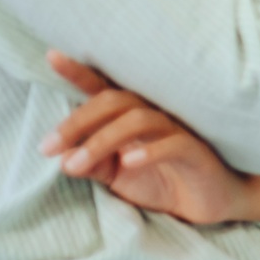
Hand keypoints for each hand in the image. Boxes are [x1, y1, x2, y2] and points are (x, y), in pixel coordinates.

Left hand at [39, 51, 250, 223]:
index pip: (104, 89)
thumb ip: (92, 165)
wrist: (213, 202)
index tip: (52, 56)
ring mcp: (178, 129)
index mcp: (133, 116)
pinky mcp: (196, 151)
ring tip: (74, 165)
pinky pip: (172, 143)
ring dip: (100, 140)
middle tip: (47, 147)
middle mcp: (155, 114)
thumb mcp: (118, 177)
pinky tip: (128, 161)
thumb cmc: (165, 181)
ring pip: (137, 119)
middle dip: (77, 122)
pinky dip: (148, 150)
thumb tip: (61, 158)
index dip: (80, 72)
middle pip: (113, 101)